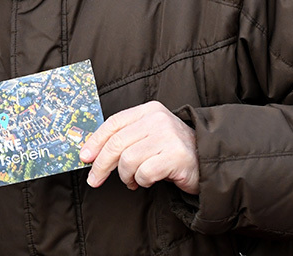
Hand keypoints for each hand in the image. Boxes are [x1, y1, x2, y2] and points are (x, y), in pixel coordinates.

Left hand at [79, 101, 199, 193]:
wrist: (208, 160)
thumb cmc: (172, 150)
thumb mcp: (148, 136)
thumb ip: (125, 139)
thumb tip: (92, 153)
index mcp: (148, 110)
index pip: (113, 123)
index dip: (95, 141)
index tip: (84, 156)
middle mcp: (158, 120)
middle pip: (117, 143)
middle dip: (101, 164)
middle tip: (94, 180)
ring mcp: (168, 137)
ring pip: (128, 160)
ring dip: (126, 176)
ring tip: (133, 180)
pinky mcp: (176, 156)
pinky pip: (144, 173)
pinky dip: (141, 181)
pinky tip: (147, 181)